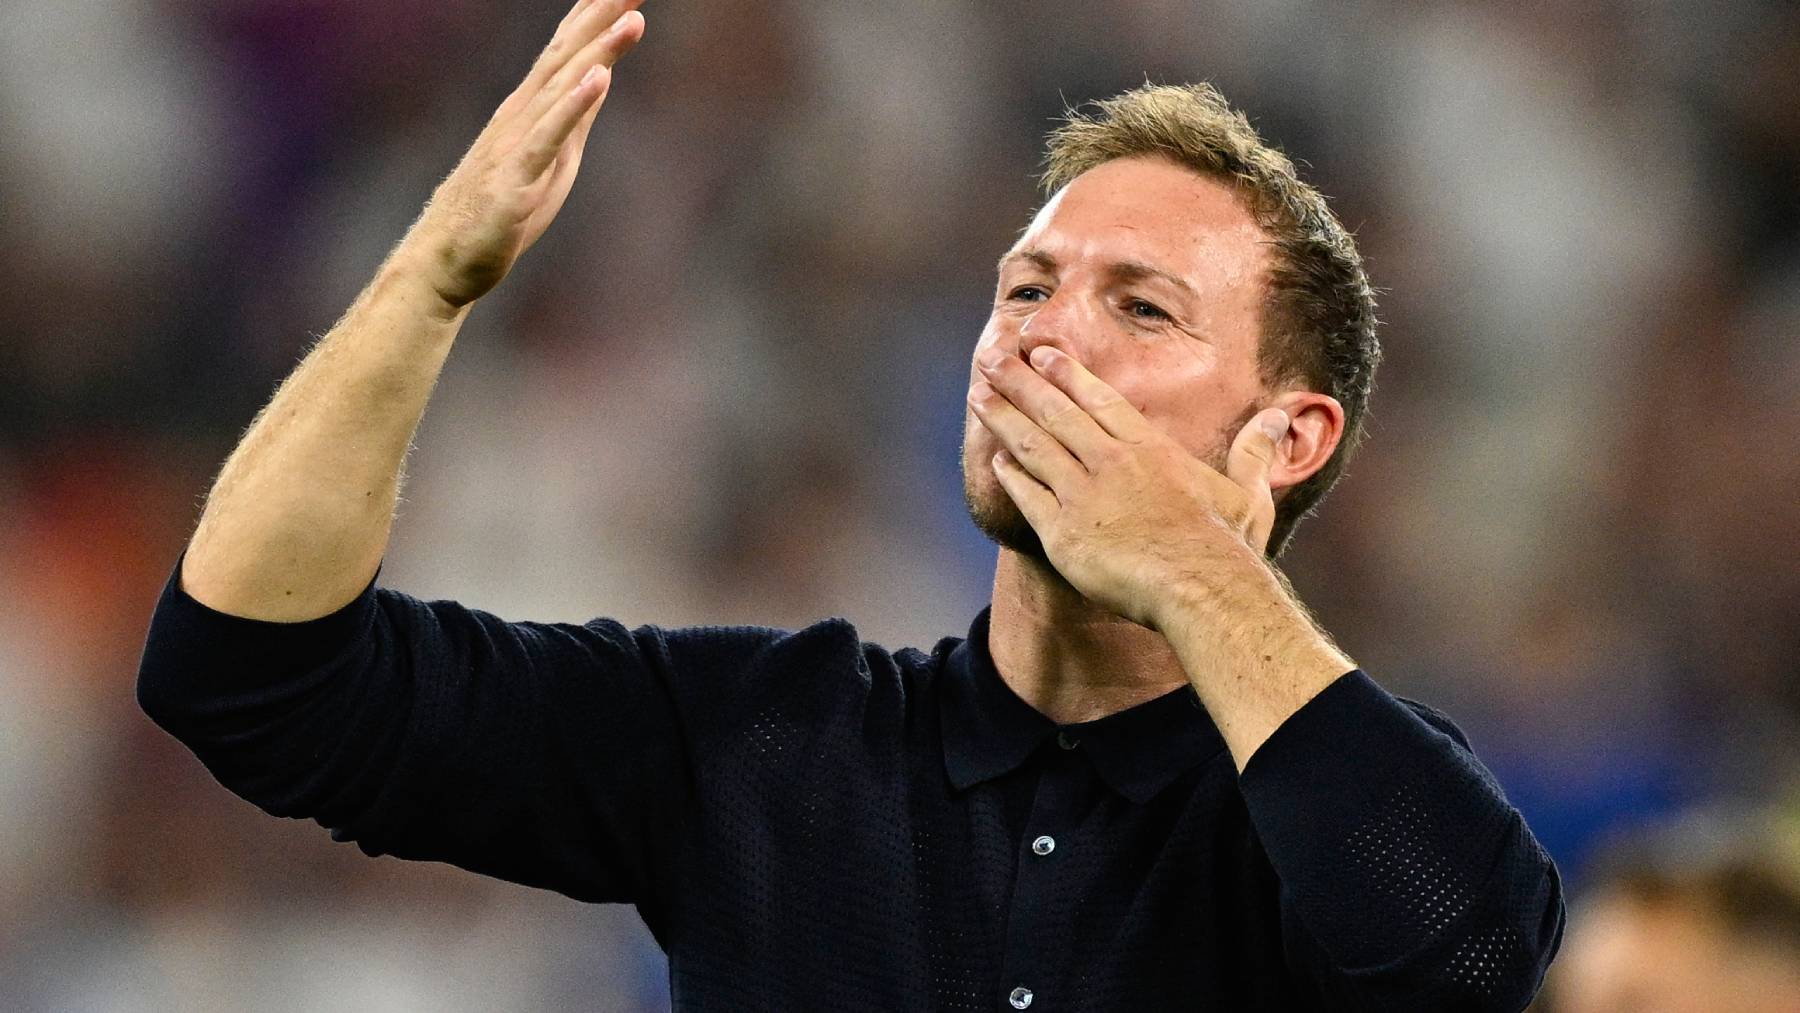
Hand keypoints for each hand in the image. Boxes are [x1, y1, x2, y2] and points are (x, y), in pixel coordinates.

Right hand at [392, 0, 647, 311]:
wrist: (448, 260)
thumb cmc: (502, 210)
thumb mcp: (556, 156)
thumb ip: (576, 114)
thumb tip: (600, 74)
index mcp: (533, 108)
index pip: (569, 49)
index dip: (596, 14)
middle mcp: (523, 113)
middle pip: (569, 54)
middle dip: (602, 15)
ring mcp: (518, 143)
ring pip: (562, 87)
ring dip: (598, 51)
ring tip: (631, 18)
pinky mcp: (517, 179)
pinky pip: (548, 138)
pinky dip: (573, 106)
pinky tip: (597, 79)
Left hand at [968, 344, 1291, 630]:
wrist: (1199, 588)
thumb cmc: (1228, 545)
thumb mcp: (1249, 492)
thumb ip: (1256, 451)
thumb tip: (1282, 417)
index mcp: (1149, 449)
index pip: (1099, 400)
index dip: (1068, 373)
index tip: (1043, 353)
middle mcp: (1110, 463)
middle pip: (1056, 412)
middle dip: (1021, 381)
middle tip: (993, 358)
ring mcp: (1082, 496)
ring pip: (1033, 446)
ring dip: (1004, 417)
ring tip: (979, 394)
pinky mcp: (1063, 534)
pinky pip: (1029, 497)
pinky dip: (1011, 476)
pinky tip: (996, 460)